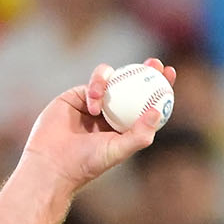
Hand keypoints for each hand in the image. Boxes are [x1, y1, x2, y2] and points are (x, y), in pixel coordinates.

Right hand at [19, 58, 175, 192]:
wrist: (53, 161)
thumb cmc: (88, 161)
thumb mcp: (118, 150)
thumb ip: (139, 134)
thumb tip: (157, 111)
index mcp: (128, 127)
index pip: (148, 103)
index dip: (161, 87)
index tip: (170, 73)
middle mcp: (115, 113)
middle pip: (134, 85)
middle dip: (146, 69)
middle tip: (155, 62)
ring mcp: (97, 103)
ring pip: (112, 79)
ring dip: (111, 83)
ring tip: (101, 104)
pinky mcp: (78, 95)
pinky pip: (92, 83)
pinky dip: (94, 89)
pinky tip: (91, 106)